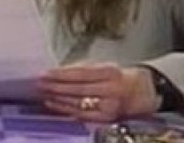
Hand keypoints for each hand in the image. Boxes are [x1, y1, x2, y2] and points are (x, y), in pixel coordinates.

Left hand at [38, 63, 157, 121]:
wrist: (143, 92)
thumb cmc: (118, 76)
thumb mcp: (103, 66)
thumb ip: (81, 68)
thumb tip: (57, 71)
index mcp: (111, 72)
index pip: (81, 73)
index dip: (61, 74)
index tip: (44, 73)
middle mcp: (112, 90)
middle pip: (78, 89)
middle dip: (55, 86)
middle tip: (39, 83)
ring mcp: (110, 106)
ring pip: (78, 102)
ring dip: (57, 97)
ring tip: (42, 91)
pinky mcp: (107, 118)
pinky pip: (81, 114)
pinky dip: (64, 108)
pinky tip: (52, 103)